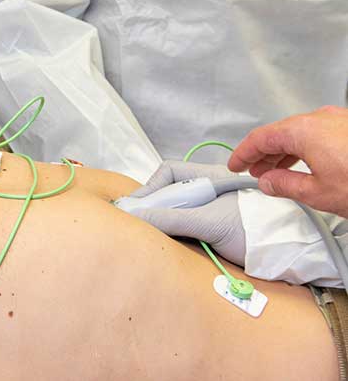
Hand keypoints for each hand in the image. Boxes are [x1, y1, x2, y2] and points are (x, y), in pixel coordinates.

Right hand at [121, 161, 248, 265]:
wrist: (290, 254)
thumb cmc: (255, 231)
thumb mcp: (208, 223)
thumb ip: (171, 218)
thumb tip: (136, 215)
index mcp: (211, 178)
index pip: (170, 172)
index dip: (151, 187)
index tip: (137, 207)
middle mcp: (212, 190)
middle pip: (172, 191)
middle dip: (156, 206)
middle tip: (142, 222)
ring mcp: (216, 210)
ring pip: (180, 210)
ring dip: (167, 221)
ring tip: (157, 232)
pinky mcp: (219, 229)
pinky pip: (189, 225)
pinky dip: (178, 233)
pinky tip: (176, 242)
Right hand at [229, 106, 347, 216]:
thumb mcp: (319, 193)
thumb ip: (286, 185)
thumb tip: (268, 182)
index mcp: (304, 130)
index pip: (260, 138)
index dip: (243, 154)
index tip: (235, 164)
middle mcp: (320, 118)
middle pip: (280, 133)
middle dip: (264, 154)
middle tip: (252, 170)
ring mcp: (339, 119)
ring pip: (301, 132)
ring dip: (286, 151)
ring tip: (278, 170)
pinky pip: (319, 132)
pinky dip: (307, 146)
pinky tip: (306, 162)